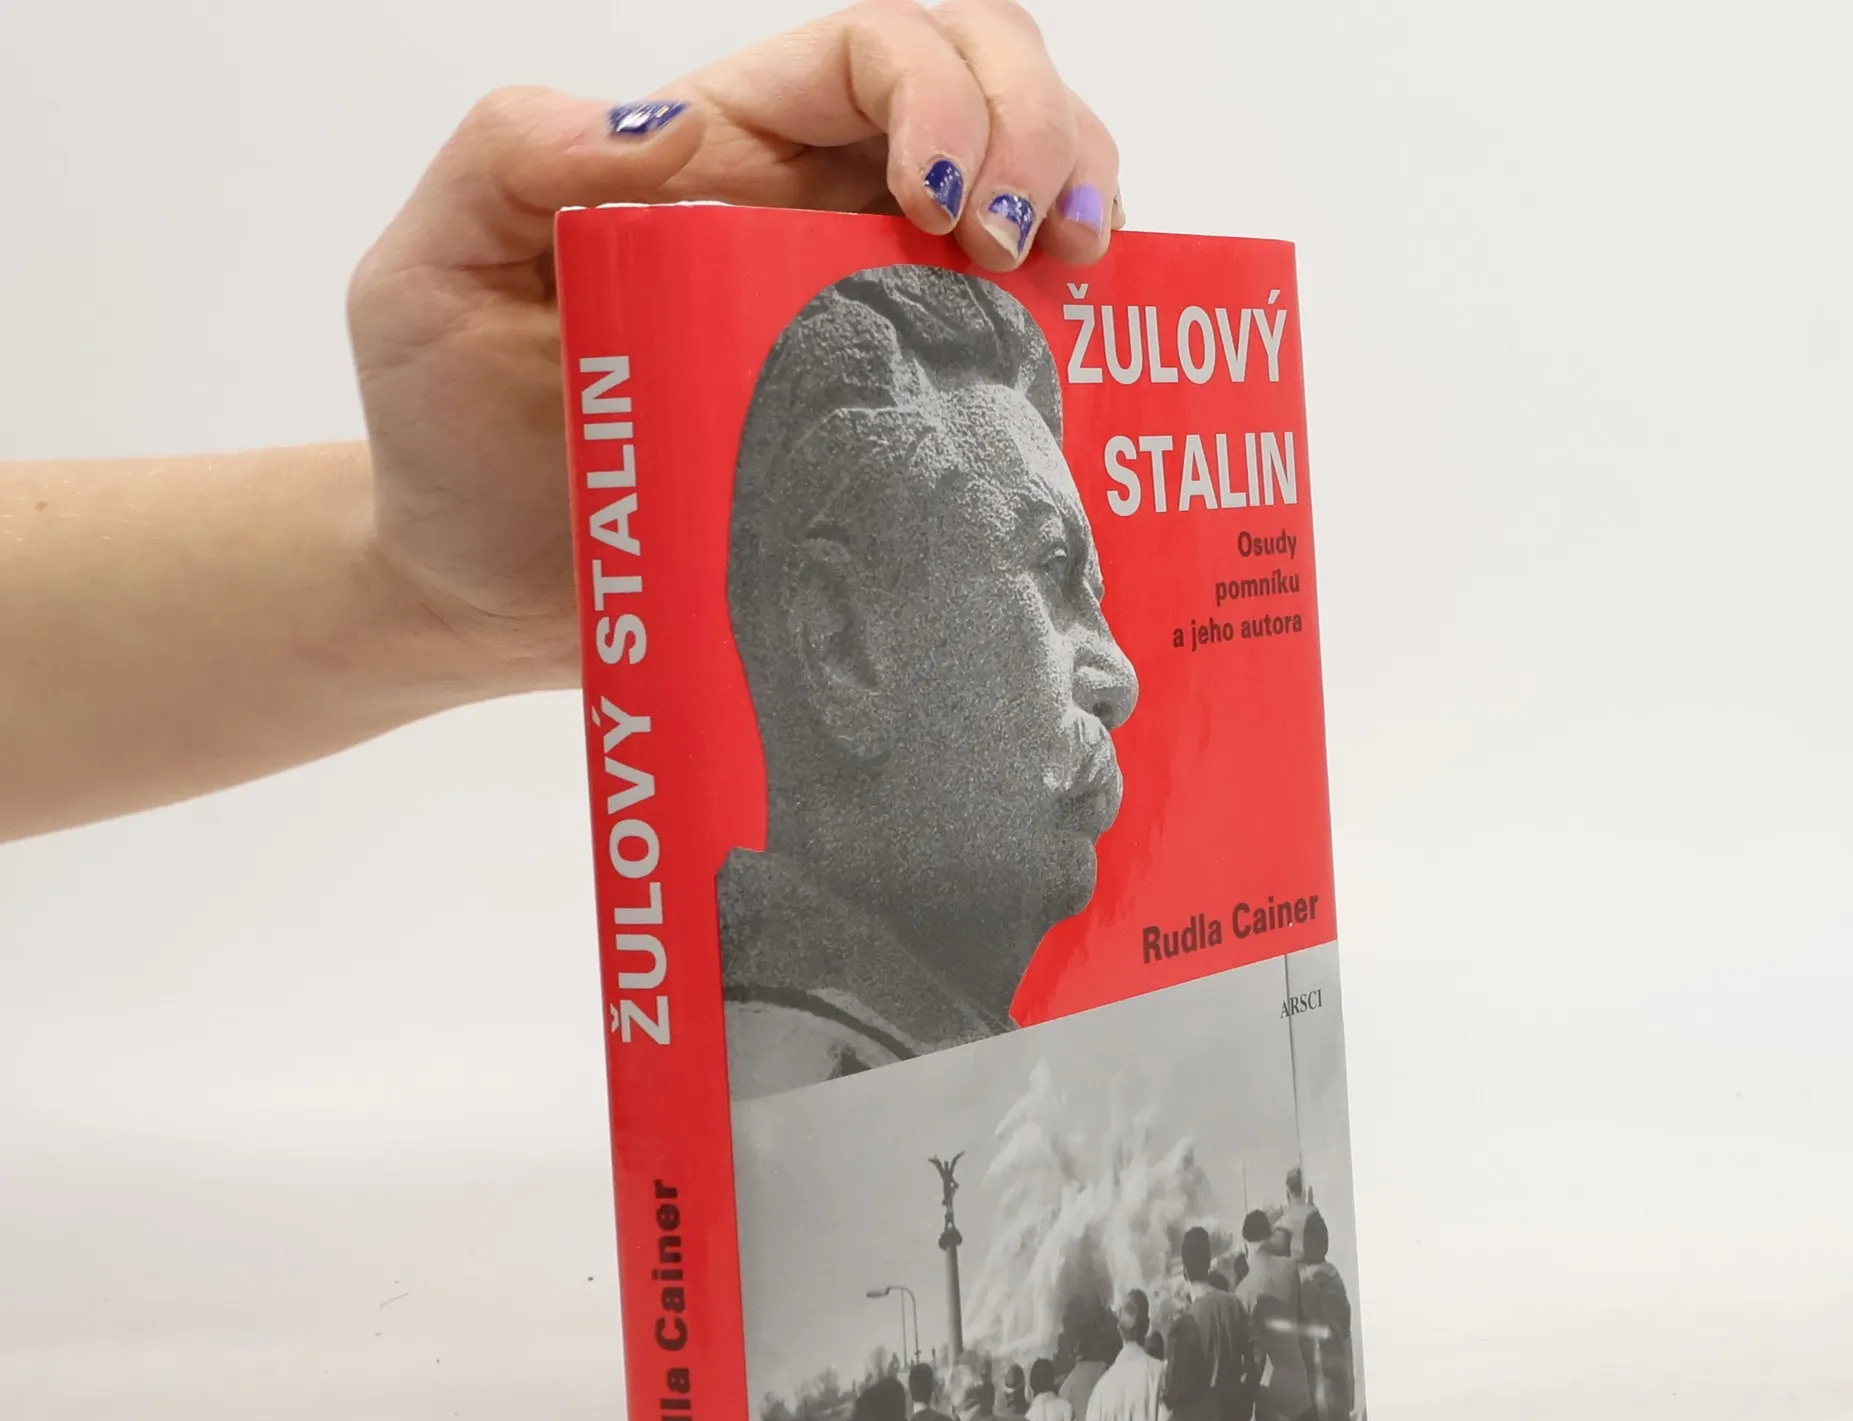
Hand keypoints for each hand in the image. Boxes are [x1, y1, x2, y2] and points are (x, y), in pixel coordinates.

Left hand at [348, 1, 1122, 700]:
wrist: (485, 597)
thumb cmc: (449, 436)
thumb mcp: (426, 277)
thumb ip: (507, 159)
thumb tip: (666, 124)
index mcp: (720, 154)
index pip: (870, 52)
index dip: (937, 87)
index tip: (938, 197)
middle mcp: (813, 216)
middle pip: (981, 88)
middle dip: (1036, 129)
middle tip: (1023, 244)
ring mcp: (871, 320)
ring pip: (1026, 195)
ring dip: (1081, 197)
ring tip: (1076, 273)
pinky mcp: (902, 428)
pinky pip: (1018, 350)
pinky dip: (1084, 328)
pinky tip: (1089, 352)